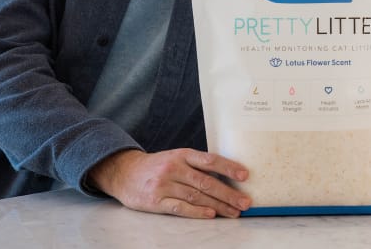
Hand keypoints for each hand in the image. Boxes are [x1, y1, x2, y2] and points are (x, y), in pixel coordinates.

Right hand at [88, 149, 251, 218]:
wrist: (125, 173)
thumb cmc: (158, 166)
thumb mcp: (176, 157)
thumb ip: (197, 165)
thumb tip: (226, 176)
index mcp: (182, 154)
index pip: (210, 160)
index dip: (228, 167)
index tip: (245, 175)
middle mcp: (174, 168)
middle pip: (206, 182)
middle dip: (228, 193)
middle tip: (245, 202)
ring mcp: (164, 185)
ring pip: (196, 196)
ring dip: (218, 206)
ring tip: (233, 212)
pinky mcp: (156, 201)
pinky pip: (179, 207)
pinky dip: (196, 212)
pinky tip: (210, 215)